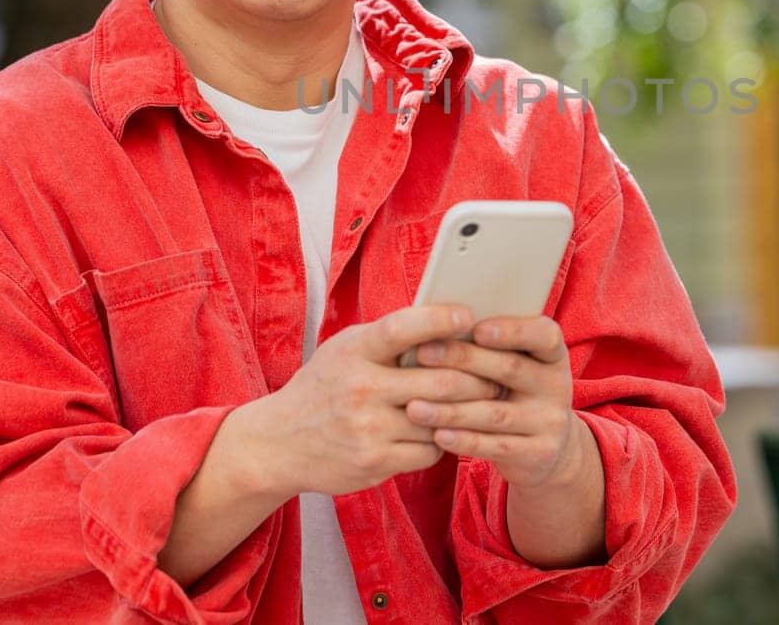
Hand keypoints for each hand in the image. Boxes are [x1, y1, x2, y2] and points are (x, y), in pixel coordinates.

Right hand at [252, 304, 504, 496]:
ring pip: (441, 418)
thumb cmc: (324, 386)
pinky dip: (444, 440)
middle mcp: (361, 388)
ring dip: (466, 411)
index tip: (468, 316)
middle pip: (439, 379)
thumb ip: (387, 338)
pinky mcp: (375, 462)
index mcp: (354, 351)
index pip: (401, 329)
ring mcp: (368, 428)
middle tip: (499, 371)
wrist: (278, 442)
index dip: (438, 320)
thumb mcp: (344, 350)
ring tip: (483, 401)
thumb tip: (445, 317)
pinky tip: (444, 431)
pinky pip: (430, 450)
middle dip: (477, 376)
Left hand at [405, 316, 589, 488]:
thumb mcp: (516, 366)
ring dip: (451, 409)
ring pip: (495, 413)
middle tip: (422, 353)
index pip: (544, 335)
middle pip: (510, 369)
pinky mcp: (539, 454)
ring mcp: (550, 422)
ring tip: (414, 406)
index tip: (476, 328)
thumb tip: (440, 324)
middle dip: (463, 359)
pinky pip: (495, 447)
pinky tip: (436, 435)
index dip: (513, 330)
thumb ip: (490, 347)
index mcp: (553, 355)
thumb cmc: (515, 393)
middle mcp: (557, 386)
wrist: (547, 451)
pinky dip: (463, 440)